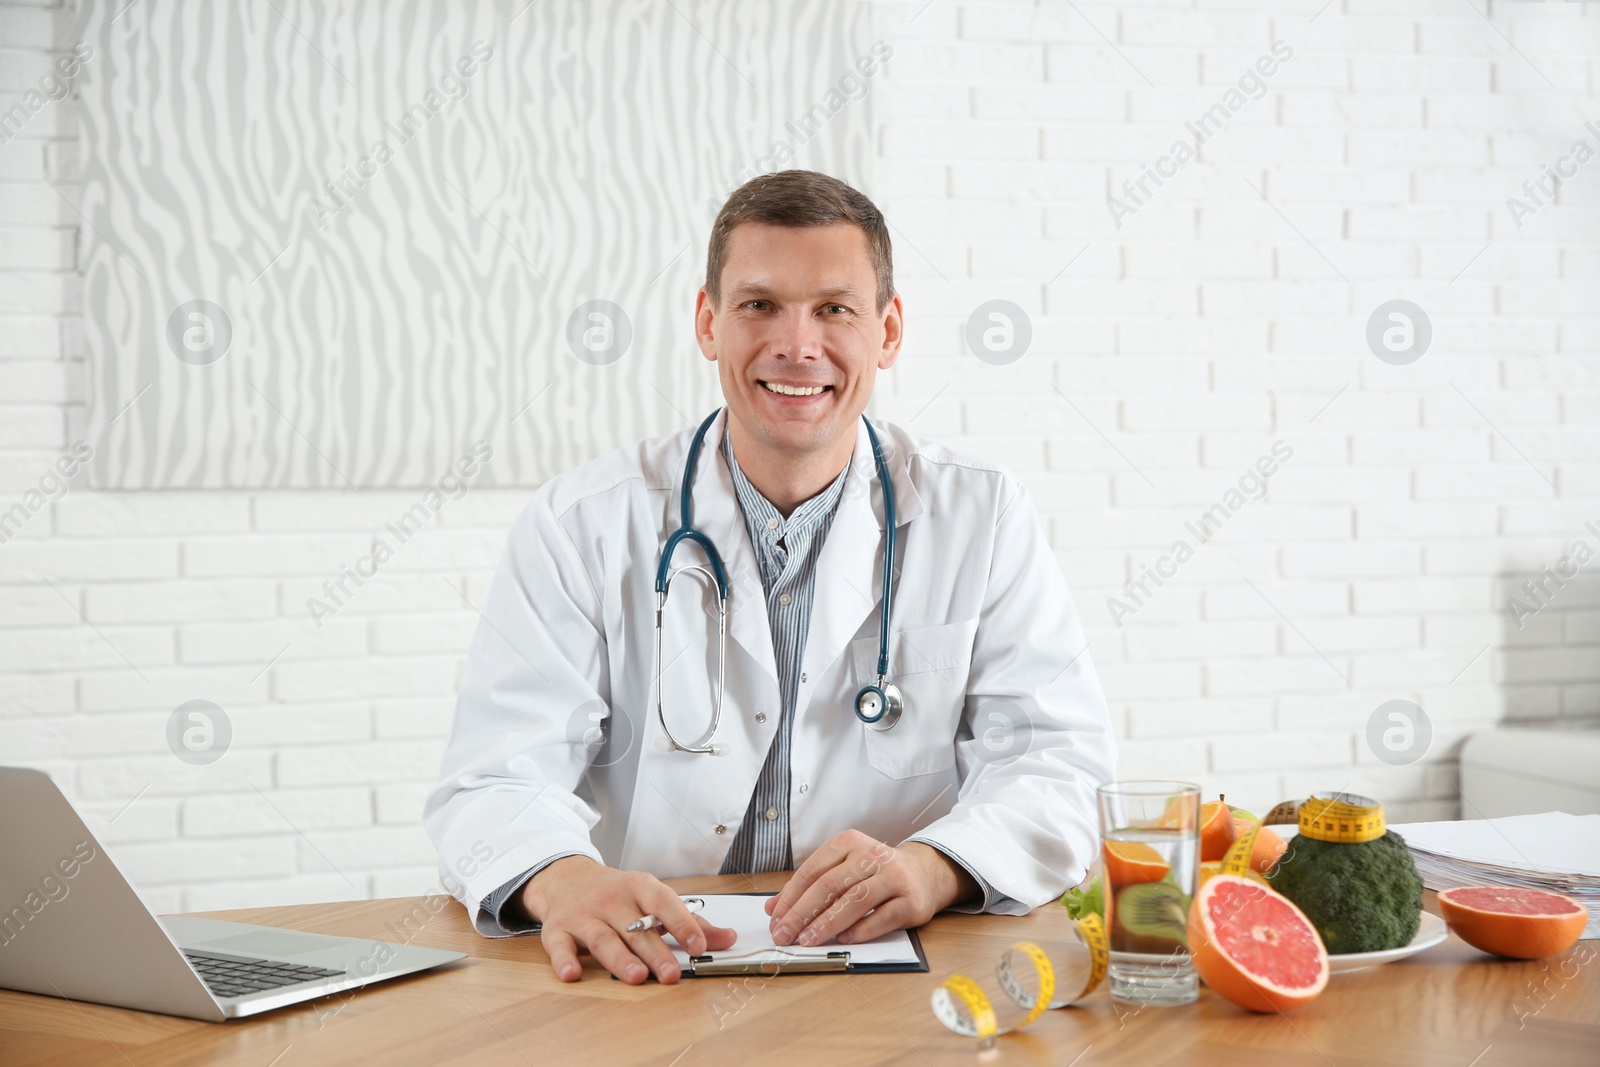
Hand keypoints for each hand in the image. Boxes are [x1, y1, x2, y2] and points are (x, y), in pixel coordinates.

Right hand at [518, 856, 737, 984]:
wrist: (565, 878)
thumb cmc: (617, 894)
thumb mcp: (652, 898)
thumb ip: (689, 921)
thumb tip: (728, 939)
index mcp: (639, 887)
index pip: (663, 902)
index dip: (681, 923)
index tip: (698, 945)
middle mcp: (611, 900)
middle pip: (635, 928)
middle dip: (655, 952)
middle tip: (672, 975)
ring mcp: (583, 915)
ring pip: (602, 938)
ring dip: (619, 958)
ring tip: (637, 976)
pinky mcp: (557, 931)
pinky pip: (559, 946)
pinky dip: (564, 960)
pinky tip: (573, 974)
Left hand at [764, 830, 978, 947]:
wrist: (925, 873)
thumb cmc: (876, 873)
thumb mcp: (843, 869)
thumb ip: (810, 886)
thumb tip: (774, 909)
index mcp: (850, 842)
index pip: (813, 870)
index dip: (790, 896)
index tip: (775, 919)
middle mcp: (873, 855)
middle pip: (830, 885)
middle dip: (802, 913)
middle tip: (785, 934)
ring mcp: (894, 877)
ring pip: (854, 901)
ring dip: (827, 923)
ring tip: (807, 940)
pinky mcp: (911, 901)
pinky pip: (881, 918)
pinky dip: (859, 930)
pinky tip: (842, 940)